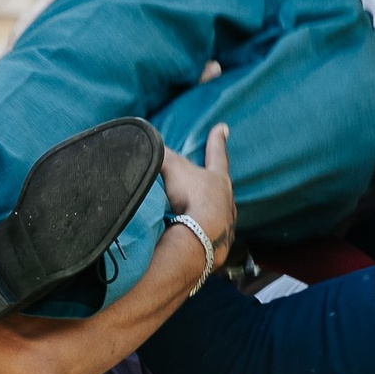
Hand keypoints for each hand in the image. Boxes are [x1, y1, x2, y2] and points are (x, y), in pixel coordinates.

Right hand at [159, 123, 234, 282]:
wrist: (200, 236)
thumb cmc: (190, 198)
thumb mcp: (172, 168)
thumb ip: (161, 154)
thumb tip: (147, 140)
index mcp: (218, 179)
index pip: (217, 154)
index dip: (217, 140)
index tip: (223, 127)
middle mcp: (228, 201)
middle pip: (223, 188)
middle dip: (216, 183)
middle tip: (213, 181)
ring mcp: (226, 225)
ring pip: (220, 214)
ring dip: (211, 213)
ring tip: (202, 214)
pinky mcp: (219, 246)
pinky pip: (211, 236)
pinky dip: (203, 234)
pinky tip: (196, 237)